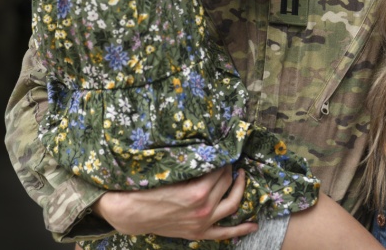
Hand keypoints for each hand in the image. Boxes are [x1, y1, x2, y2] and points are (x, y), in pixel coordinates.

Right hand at [91, 165, 256, 239]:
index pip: (220, 170)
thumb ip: (193, 164)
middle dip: (229, 170)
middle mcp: (204, 208)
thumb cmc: (149, 187)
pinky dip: (241, 229)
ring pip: (232, 205)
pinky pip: (224, 233)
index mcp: (198, 191)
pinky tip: (253, 225)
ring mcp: (202, 223)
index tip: (222, 153)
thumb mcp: (171, 171)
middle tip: (226, 161)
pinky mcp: (198, 233)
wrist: (132, 212)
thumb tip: (209, 152)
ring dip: (239, 189)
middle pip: (226, 184)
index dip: (223, 160)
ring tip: (241, 178)